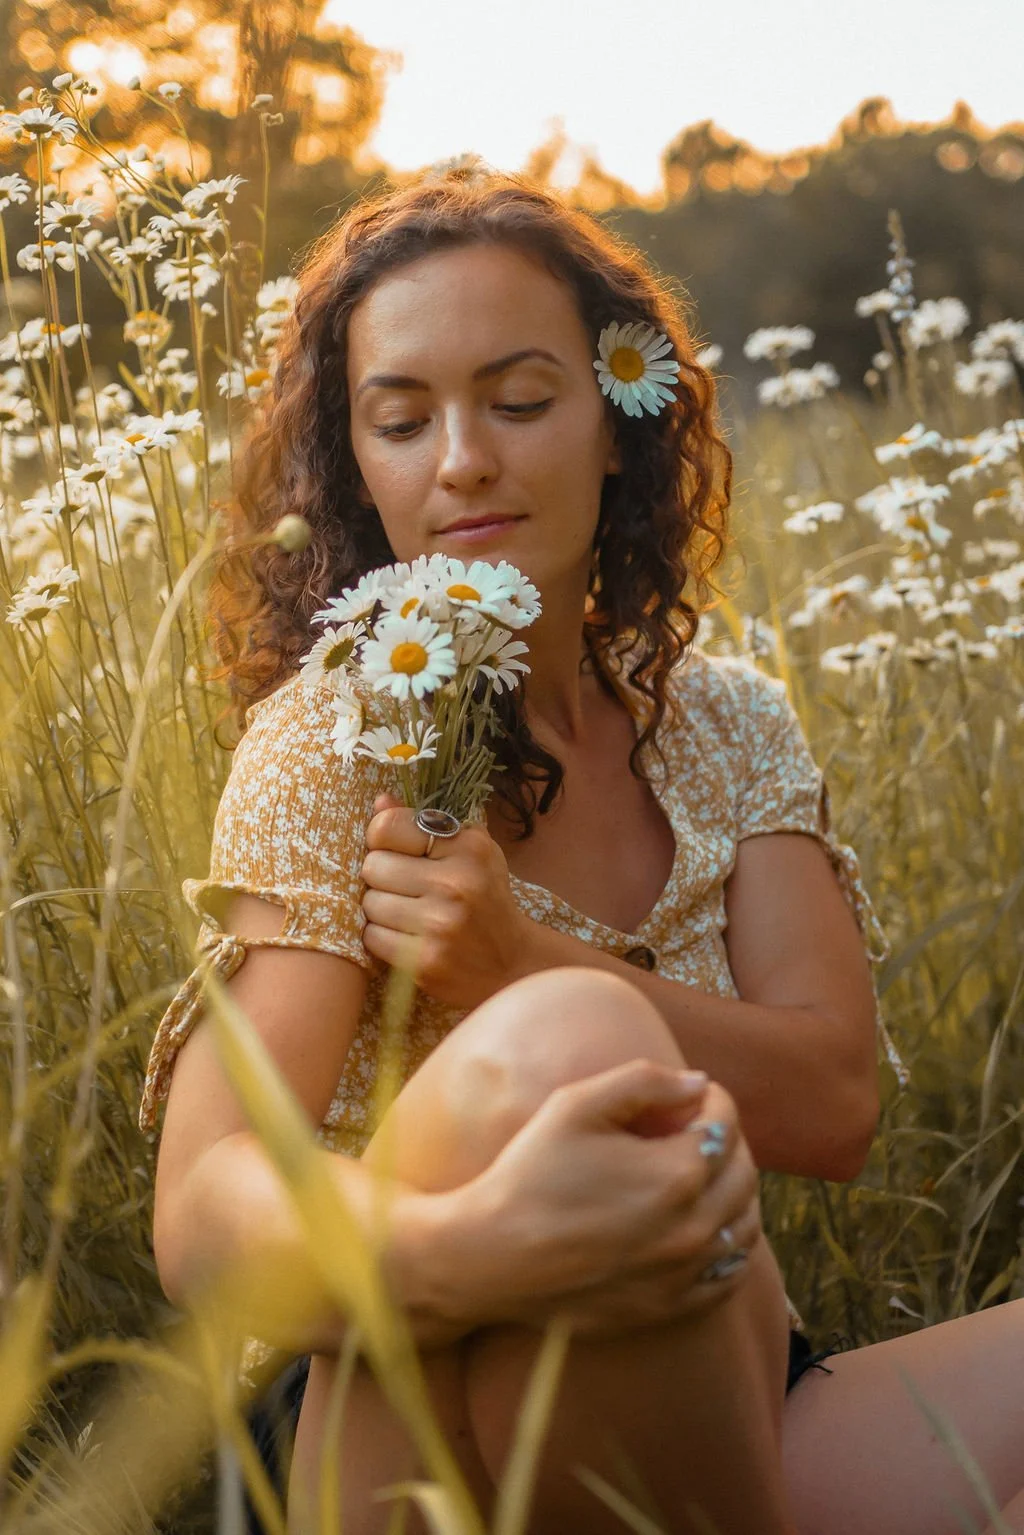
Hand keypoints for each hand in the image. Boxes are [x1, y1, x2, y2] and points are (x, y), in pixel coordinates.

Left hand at [360, 794, 533, 1008]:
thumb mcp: (471, 852)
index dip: (381, 838)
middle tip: (403, 887)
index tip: (395, 850)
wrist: (513, 964)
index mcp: (468, 847)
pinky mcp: (424, 961)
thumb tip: (380, 800)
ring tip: (406, 913)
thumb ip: (424, 824)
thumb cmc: (486, 900)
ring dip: (380, 909)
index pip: (389, 826)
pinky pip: (372, 937)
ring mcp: (439, 924)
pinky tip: (406, 937)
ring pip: (369, 903)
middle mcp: (455, 883)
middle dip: (381, 876)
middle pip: (373, 866)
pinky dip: (382, 937)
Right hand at [449, 1061, 760, 1339]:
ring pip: (745, 1226)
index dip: (710, 1098)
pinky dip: (730, 1244)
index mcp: (676, 1174)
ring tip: (702, 1174)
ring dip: (735, 1192)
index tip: (685, 1095)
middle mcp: (693, 1228)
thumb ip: (644, 1080)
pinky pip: (729, 1275)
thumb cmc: (529, 1172)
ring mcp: (684, 1274)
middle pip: (744, 1172)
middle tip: (693, 1128)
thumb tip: (698, 1083)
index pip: (725, 1122)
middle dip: (727, 1140)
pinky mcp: (669, 1307)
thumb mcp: (575, 1104)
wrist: (490, 1257)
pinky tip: (704, 1226)